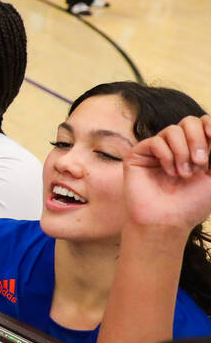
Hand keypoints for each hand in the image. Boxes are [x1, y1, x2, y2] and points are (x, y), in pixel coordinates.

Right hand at [123, 115, 210, 231]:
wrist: (169, 221)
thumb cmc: (192, 203)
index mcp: (195, 148)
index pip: (203, 123)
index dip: (210, 127)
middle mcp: (176, 146)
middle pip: (189, 121)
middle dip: (198, 140)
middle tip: (201, 163)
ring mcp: (156, 150)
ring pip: (172, 130)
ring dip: (183, 152)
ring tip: (183, 174)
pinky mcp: (138, 155)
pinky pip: (155, 142)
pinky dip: (166, 157)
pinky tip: (169, 173)